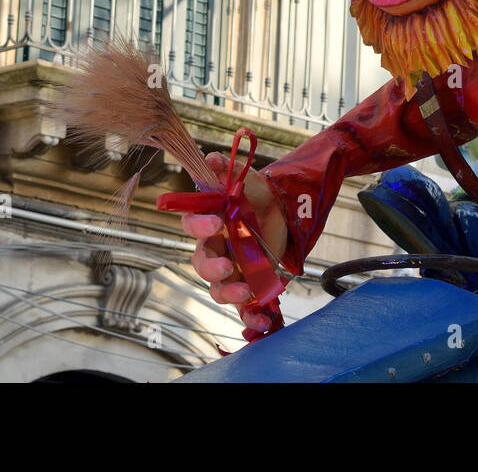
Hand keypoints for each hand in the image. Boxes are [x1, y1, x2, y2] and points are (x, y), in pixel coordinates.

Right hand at [182, 152, 289, 335]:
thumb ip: (225, 169)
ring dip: (228, 293)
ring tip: (246, 291)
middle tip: (228, 266)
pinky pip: (244, 307)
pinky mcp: (249, 284)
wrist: (285, 212)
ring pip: (218, 288)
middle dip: (211, 268)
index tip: (215, 222)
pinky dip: (251, 317)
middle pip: (201, 263)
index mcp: (209, 222)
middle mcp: (216, 248)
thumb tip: (210, 157)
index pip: (192, 226)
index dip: (199, 226)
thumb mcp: (245, 179)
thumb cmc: (257, 195)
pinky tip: (263, 320)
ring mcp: (232, 270)